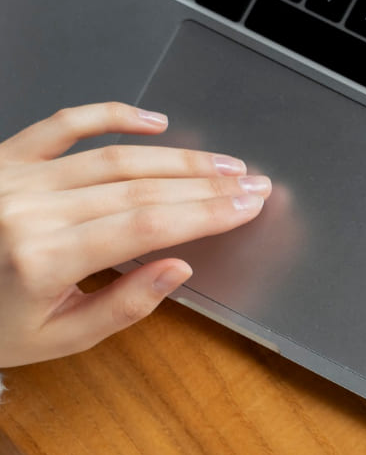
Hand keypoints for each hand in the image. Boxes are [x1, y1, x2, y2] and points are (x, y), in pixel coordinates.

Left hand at [0, 103, 269, 369]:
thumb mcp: (58, 338)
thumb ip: (124, 306)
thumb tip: (178, 267)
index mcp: (42, 259)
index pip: (146, 227)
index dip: (206, 213)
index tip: (247, 206)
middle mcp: (27, 210)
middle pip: (139, 189)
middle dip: (206, 185)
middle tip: (252, 184)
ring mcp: (14, 178)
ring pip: (114, 158)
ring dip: (178, 158)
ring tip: (222, 163)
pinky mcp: (3, 157)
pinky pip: (63, 125)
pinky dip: (111, 115)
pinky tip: (154, 121)